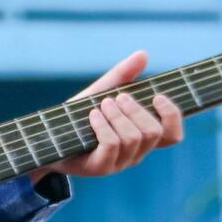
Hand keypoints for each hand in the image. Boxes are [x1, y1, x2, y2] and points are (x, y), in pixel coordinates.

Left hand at [36, 50, 182, 181]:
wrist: (48, 137)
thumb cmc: (79, 116)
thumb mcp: (102, 91)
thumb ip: (123, 75)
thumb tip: (143, 54)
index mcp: (141, 137)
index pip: (173, 136)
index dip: (172, 115)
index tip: (156, 96)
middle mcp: (135, 153)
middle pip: (154, 132)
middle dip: (136, 109)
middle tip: (118, 97)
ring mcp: (118, 163)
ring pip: (133, 138)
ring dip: (117, 115)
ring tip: (102, 104)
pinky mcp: (99, 168)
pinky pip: (111, 145)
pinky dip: (103, 125)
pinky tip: (93, 115)